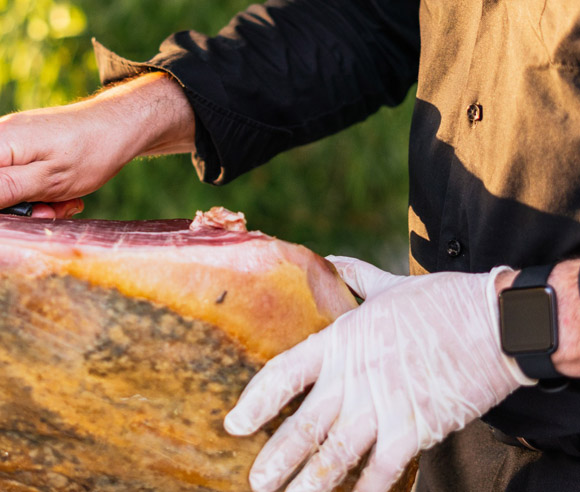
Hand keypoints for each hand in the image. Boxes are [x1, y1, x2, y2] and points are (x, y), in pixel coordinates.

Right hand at [0, 72, 194, 216]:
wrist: (116, 125)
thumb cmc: (89, 152)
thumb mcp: (51, 179)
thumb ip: (8, 188)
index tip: (22, 213)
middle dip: (12, 209)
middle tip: (52, 210)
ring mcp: (1, 140)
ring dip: (30, 203)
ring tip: (63, 200)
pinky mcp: (13, 145)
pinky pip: (10, 178)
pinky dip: (35, 192)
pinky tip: (61, 193)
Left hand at [224, 259, 532, 491]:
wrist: (496, 323)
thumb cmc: (441, 301)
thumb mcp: (389, 285)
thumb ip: (354, 277)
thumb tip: (331, 260)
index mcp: (340, 342)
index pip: (284, 374)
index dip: (256, 402)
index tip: (234, 424)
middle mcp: (353, 378)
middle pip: (303, 425)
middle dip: (276, 458)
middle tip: (257, 481)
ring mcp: (383, 406)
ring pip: (335, 453)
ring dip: (309, 482)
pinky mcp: (415, 429)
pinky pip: (382, 470)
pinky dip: (364, 490)